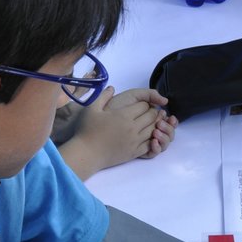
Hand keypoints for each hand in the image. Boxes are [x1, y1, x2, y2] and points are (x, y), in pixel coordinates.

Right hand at [59, 87, 175, 179]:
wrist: (86, 154)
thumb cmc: (87, 130)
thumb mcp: (92, 109)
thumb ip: (103, 96)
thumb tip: (112, 88)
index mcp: (124, 115)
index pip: (144, 105)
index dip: (145, 103)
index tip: (142, 103)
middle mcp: (133, 128)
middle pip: (152, 116)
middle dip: (153, 112)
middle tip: (149, 111)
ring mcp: (135, 141)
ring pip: (154, 129)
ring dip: (155, 124)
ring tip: (150, 122)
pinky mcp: (134, 152)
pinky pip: (150, 144)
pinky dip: (152, 138)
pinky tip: (148, 135)